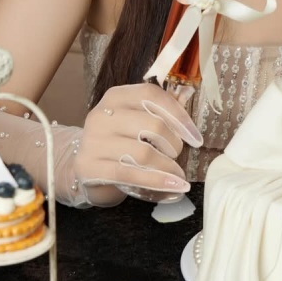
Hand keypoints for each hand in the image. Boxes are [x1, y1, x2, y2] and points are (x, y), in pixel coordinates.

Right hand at [73, 82, 202, 204]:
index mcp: (115, 97)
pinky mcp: (89, 167)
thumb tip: (188, 93)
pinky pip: (130, 174)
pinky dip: (157, 181)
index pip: (151, 95)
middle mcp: (101, 114)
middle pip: (152, 125)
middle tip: (178, 155)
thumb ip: (161, 109)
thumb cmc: (119, 143)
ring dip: (168, 167)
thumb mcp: (136, 122)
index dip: (177, 114)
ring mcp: (93, 141)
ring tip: (177, 175)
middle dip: (173, 143)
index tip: (194, 136)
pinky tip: (174, 187)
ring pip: (143, 152)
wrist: (87, 169)